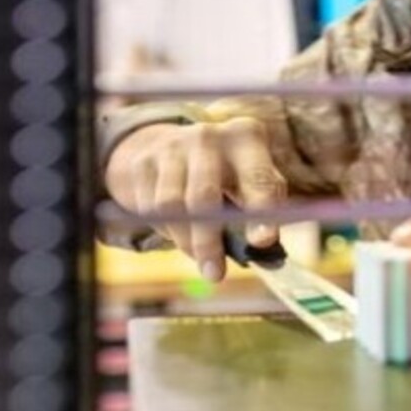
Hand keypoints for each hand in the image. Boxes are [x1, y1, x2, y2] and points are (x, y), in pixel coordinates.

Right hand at [105, 113, 285, 281]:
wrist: (179, 147)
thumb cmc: (232, 174)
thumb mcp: (255, 180)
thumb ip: (266, 209)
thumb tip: (261, 245)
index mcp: (246, 137)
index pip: (258, 178)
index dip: (261, 212)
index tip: (262, 242)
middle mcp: (209, 136)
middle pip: (203, 196)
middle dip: (208, 242)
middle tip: (215, 274)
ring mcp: (172, 146)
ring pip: (171, 207)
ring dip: (185, 241)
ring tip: (199, 255)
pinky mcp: (144, 162)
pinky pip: (150, 209)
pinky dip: (166, 230)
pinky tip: (179, 229)